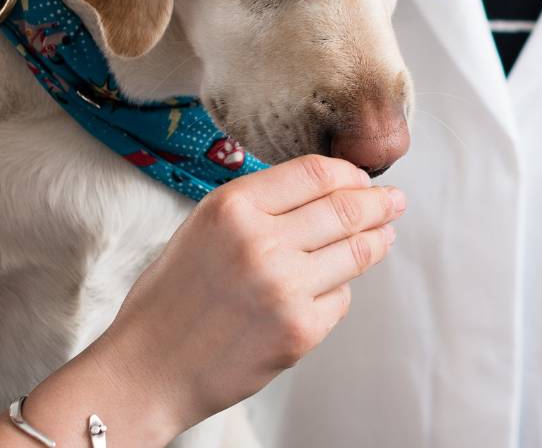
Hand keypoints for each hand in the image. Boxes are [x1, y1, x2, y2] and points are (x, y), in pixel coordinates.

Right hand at [10, 155, 405, 445]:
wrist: (148, 370)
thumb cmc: (170, 301)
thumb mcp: (202, 229)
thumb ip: (257, 207)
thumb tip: (322, 191)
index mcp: (232, 207)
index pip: (316, 172)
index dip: (349, 173)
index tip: (363, 178)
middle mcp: (261, 241)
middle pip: (346, 208)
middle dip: (378, 203)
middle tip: (393, 201)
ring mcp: (285, 288)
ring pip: (354, 253)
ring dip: (375, 243)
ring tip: (383, 237)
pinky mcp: (299, 331)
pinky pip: (339, 300)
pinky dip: (337, 293)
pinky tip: (325, 292)